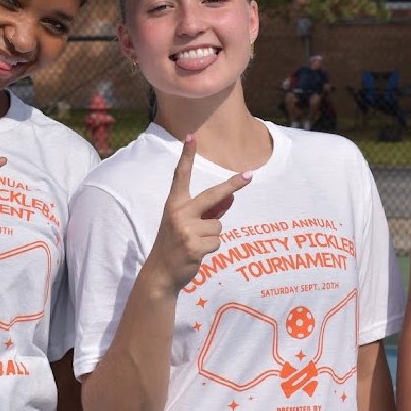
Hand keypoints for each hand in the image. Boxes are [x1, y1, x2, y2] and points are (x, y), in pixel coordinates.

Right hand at [147, 135, 251, 293]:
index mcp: (174, 204)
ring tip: (195, 243)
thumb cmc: (176, 243)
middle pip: (213, 195)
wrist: (160, 273)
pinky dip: (211, 248)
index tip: (191, 137)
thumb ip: (208, 209)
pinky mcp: (194, 246)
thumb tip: (231, 197)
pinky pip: (217, 241)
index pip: (181, 176)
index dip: (187, 156)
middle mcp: (178, 213)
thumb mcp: (187, 223)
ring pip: (218, 225)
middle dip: (233, 185)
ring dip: (212, 236)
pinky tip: (196, 253)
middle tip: (250, 175)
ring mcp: (186, 230)